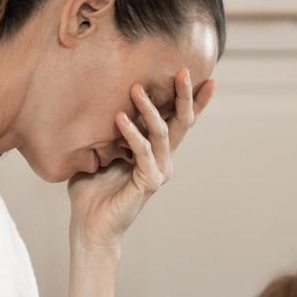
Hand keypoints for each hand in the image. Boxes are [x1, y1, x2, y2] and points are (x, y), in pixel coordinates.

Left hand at [67, 68, 214, 251]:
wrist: (90, 226)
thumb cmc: (92, 191)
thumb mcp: (100, 152)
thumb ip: (108, 131)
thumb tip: (99, 100)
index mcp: (155, 151)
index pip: (178, 121)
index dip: (194, 100)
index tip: (206, 77)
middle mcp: (163, 160)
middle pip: (181, 122)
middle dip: (184, 95)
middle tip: (184, 70)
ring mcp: (158, 171)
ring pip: (162, 133)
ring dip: (150, 109)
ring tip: (135, 88)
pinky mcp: (148, 183)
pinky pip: (142, 152)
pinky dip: (132, 134)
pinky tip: (120, 118)